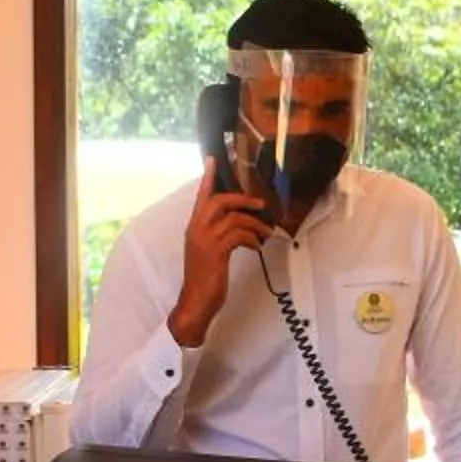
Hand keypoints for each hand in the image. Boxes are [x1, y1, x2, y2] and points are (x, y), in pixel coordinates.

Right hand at [167, 164, 272, 345]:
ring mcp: (206, 240)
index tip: (213, 159)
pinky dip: (252, 239)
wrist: (195, 301)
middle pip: (220, 200)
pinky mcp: (216, 252)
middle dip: (243, 199)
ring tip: (266, 231)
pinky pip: (239, 235)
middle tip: (260, 203)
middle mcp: (197, 229)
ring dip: (255, 223)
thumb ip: (217, 235)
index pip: (201, 196)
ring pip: (235, 218)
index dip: (208, 177)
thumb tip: (238, 226)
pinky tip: (256, 246)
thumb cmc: (203, 278)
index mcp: (193, 227)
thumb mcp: (207, 252)